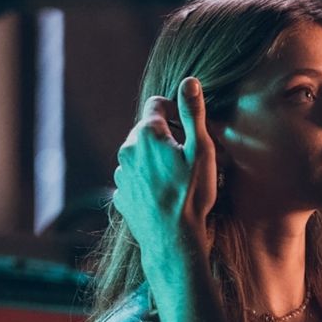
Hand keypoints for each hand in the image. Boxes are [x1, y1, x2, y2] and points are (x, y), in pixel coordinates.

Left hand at [113, 77, 216, 283]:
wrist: (172, 240)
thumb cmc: (191, 194)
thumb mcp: (200, 150)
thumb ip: (192, 113)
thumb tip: (189, 81)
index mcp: (146, 133)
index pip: (156, 103)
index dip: (174, 111)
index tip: (187, 129)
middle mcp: (127, 149)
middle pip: (147, 130)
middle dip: (165, 137)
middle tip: (187, 157)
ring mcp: (121, 174)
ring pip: (140, 155)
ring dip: (155, 159)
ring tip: (177, 179)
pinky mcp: (121, 194)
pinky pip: (135, 177)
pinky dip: (148, 180)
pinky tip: (165, 194)